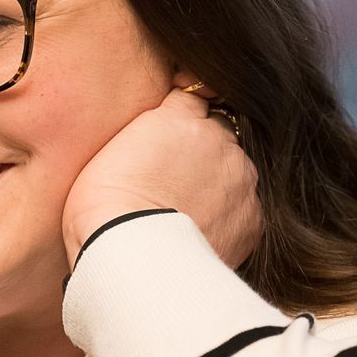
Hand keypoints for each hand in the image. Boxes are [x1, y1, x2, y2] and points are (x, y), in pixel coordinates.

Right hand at [61, 86, 261, 267]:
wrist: (131, 257)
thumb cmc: (103, 207)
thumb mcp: (111, 150)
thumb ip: (147, 133)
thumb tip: (161, 134)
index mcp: (182, 118)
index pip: (192, 98)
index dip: (179, 119)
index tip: (168, 138)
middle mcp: (220, 141)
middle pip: (218, 134)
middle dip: (201, 151)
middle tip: (172, 181)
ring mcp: (241, 180)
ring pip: (234, 172)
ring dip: (218, 184)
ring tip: (185, 211)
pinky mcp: (252, 218)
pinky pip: (244, 209)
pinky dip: (227, 217)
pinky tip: (199, 231)